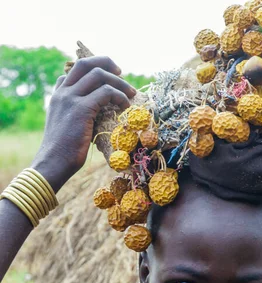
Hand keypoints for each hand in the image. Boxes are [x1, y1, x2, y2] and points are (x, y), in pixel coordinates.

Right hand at [31, 56, 135, 192]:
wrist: (53, 162)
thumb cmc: (62, 152)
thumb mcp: (64, 128)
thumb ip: (73, 115)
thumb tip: (92, 117)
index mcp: (58, 96)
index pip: (73, 71)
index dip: (92, 69)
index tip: (107, 78)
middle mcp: (63, 92)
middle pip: (86, 64)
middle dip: (106, 63)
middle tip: (121, 73)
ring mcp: (71, 98)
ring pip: (99, 75)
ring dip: (119, 82)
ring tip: (130, 93)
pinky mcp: (82, 109)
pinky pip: (106, 92)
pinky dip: (119, 96)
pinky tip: (125, 106)